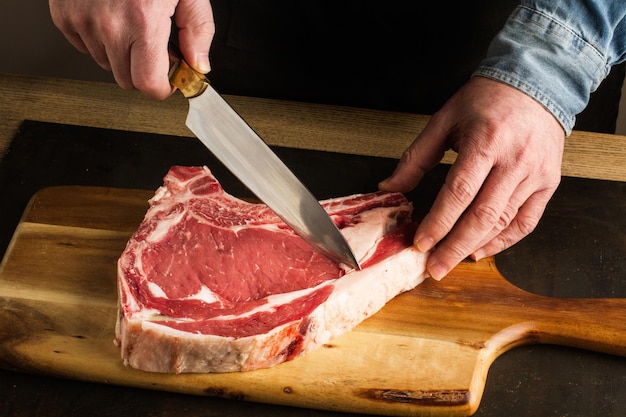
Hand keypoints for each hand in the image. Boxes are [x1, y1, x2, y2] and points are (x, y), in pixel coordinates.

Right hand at [49, 0, 213, 98]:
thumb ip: (198, 31)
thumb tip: (198, 64)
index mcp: (142, 20)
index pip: (148, 84)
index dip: (163, 87)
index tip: (170, 79)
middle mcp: (109, 24)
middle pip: (127, 80)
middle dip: (145, 71)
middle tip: (157, 48)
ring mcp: (82, 20)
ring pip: (106, 64)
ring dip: (123, 55)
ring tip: (133, 24)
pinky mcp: (64, 14)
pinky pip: (84, 46)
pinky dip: (100, 39)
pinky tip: (113, 17)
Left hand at [379, 76, 564, 279]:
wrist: (536, 84)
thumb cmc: (486, 100)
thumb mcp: (444, 120)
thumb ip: (416, 157)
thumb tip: (390, 188)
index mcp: (485, 141)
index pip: (459, 192)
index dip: (439, 222)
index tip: (421, 243)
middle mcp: (514, 160)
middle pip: (483, 215)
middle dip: (455, 246)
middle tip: (435, 268)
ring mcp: (536, 174)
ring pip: (504, 222)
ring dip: (476, 246)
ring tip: (451, 260)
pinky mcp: (549, 183)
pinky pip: (527, 222)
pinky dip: (504, 241)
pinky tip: (481, 250)